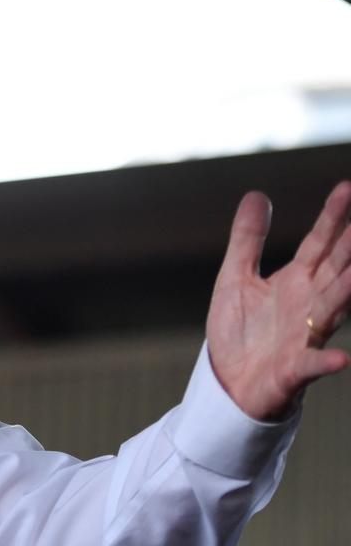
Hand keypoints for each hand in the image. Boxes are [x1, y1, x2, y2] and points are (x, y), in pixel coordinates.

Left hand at [207, 182, 350, 421]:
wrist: (230, 381)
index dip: (332, 217)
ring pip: (332, 309)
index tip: (346, 187)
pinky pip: (312, 365)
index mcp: (296, 282)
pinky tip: (340, 359)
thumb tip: (257, 195)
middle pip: (335, 269)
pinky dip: (325, 361)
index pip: (320, 244)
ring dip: (347, 291)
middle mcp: (309, 305)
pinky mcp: (293, 369)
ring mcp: (305, 335)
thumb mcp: (236, 277)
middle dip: (350, 246)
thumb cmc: (241, 330)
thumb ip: (248, 239)